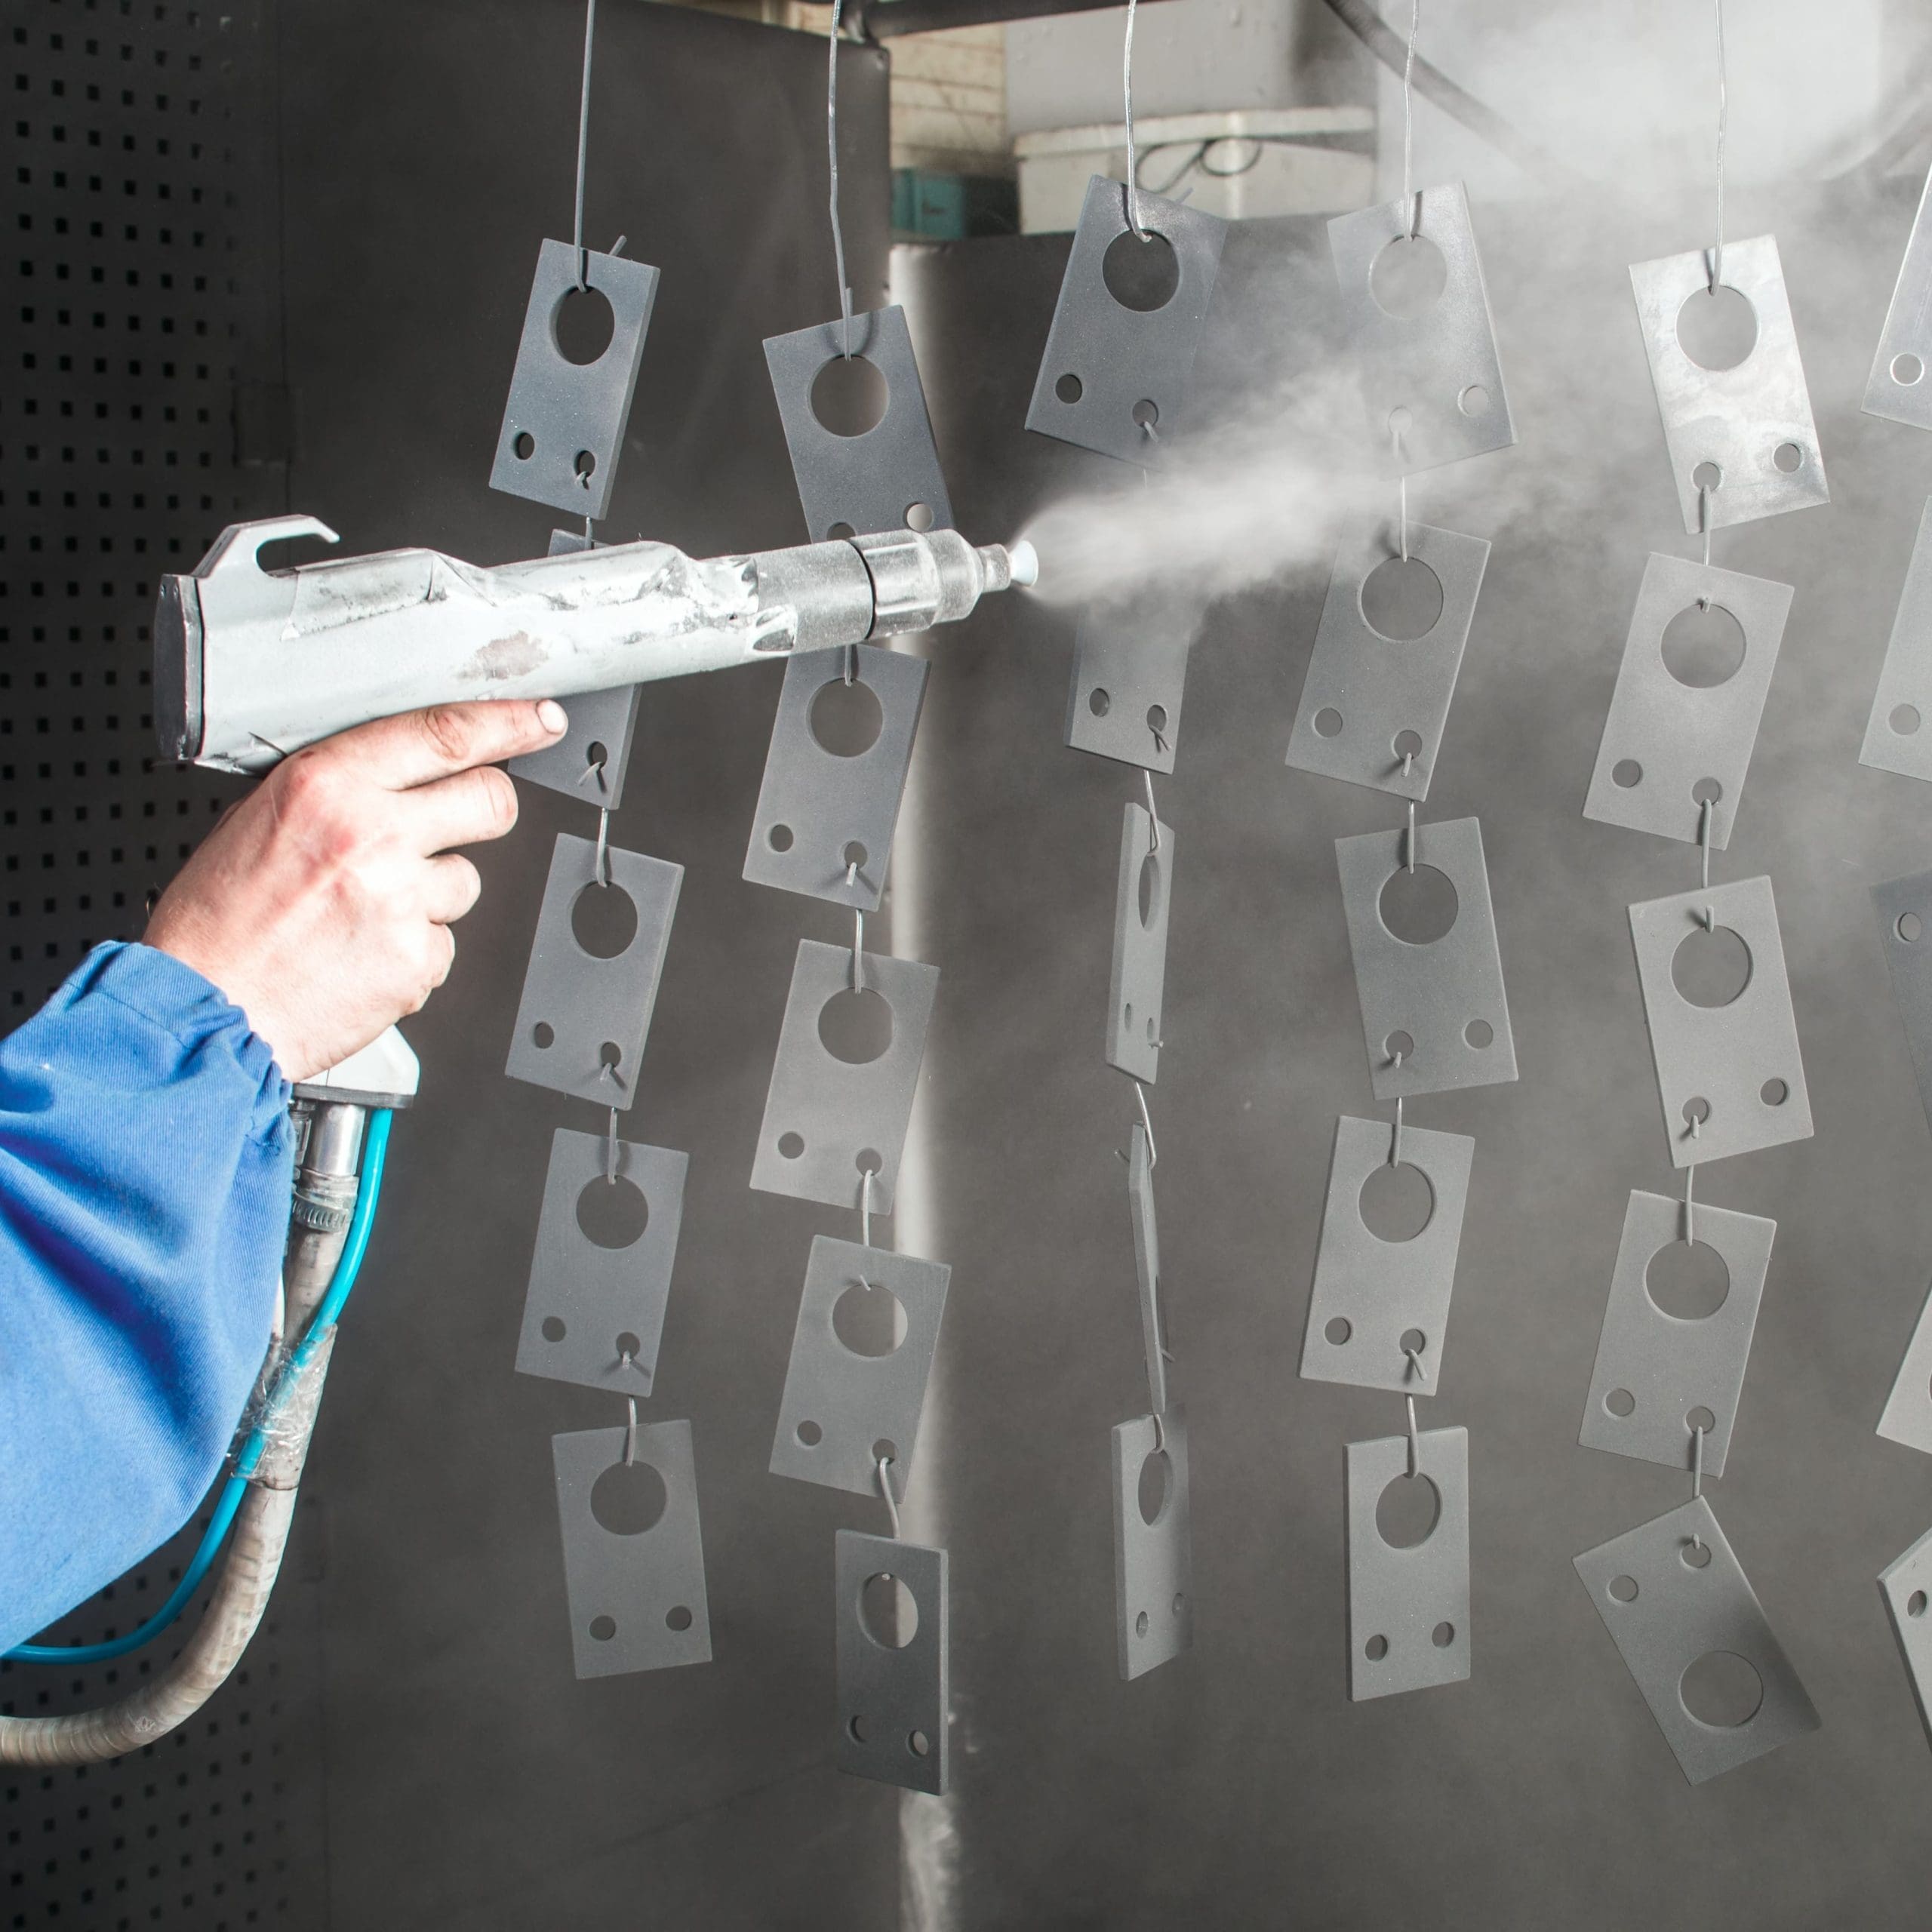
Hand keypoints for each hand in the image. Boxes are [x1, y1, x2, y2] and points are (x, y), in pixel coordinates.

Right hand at [146, 700, 566, 1081]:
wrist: (202, 1009)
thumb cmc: (217, 923)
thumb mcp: (255, 820)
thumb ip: (334, 794)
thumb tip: (393, 780)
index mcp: (327, 786)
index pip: (444, 735)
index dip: (507, 723)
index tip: (539, 721)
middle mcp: (371, 835)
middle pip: (489, 801)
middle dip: (486, 810)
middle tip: (460, 826)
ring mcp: (400, 899)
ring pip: (466, 880)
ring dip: (430, 895)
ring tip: (365, 914)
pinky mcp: (417, 958)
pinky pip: (444, 942)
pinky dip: (413, 951)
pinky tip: (363, 956)